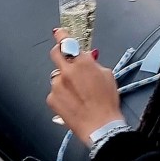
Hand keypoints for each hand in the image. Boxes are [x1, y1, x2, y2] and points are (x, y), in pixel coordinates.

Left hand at [47, 28, 123, 145]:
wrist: (101, 127)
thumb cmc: (107, 103)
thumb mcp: (107, 76)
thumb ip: (94, 63)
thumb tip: (88, 58)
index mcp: (82, 62)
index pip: (67, 42)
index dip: (61, 35)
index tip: (58, 32)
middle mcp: (67, 71)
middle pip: (55, 53)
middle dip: (59, 53)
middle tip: (65, 59)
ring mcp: (57, 85)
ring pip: (56, 76)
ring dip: (63, 80)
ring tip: (76, 94)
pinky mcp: (52, 98)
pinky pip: (54, 92)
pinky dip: (60, 95)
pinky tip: (72, 103)